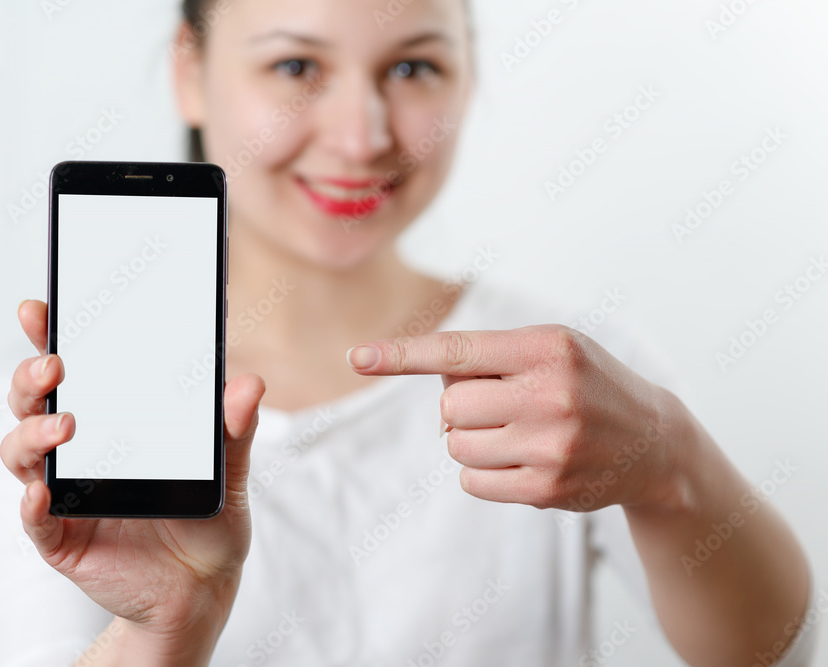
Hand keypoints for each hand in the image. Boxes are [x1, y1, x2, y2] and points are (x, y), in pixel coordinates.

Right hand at [0, 300, 264, 655]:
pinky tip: (45, 491)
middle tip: (55, 365)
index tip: (39, 310)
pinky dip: (33, 505)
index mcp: (111, 419)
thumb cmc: (206, 517)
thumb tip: (250, 384)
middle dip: (32, 377)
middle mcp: (78, 450)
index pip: (71, 370)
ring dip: (33, 434)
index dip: (48, 337)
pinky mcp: (61, 538)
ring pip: (21, 454)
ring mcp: (64, 492)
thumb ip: (234, 429)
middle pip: (33, 402)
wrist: (200, 586)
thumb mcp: (228, 469)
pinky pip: (35, 520)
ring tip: (65, 428)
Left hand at [347, 325, 690, 512]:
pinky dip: (484, 470)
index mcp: (546, 347)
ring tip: (517, 431)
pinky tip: (523, 458)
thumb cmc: (586, 383)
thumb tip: (433, 382)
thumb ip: (490, 356)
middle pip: (449, 405)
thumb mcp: (550, 347)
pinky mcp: (547, 488)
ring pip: (457, 444)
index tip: (357, 358)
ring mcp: (551, 445)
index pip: (457, 350)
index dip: (401, 355)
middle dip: (462, 406)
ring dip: (472, 439)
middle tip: (501, 404)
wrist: (653, 441)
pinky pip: (473, 480)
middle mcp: (550, 394)